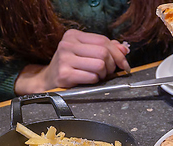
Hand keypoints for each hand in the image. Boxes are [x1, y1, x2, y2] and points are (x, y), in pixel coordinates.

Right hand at [15, 29, 130, 94]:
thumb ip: (104, 49)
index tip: (124, 64)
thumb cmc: (68, 68)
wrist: (47, 82)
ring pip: (100, 64)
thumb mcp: (84, 54)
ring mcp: (65, 59)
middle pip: (103, 52)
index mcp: (73, 36)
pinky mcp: (64, 74)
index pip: (104, 40)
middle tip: (109, 73)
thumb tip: (125, 49)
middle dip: (112, 65)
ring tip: (98, 77)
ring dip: (104, 74)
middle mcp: (67, 44)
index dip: (118, 53)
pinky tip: (90, 82)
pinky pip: (92, 77)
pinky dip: (95, 81)